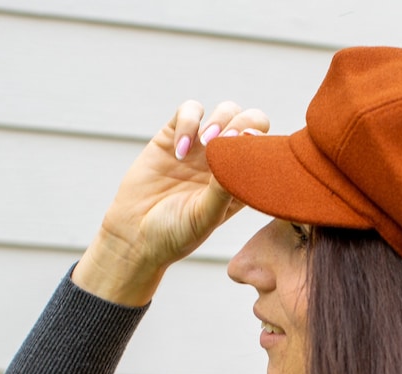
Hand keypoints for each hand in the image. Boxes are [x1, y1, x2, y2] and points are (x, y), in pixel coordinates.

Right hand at [73, 100, 268, 304]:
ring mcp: (202, 147)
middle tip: (229, 141)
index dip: (264, 143)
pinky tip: (180, 151)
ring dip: (222, 119)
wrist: (135, 234)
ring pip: (226, 111)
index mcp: (242, 182)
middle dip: (246, 123)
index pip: (266, 150)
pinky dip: (189, 122)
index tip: (251, 148)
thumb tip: (238, 157)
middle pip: (252, 122)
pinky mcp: (174, 136)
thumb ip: (222, 189)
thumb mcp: (205, 217)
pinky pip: (190, 110)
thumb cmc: (175, 233)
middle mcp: (226, 162)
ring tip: (207, 142)